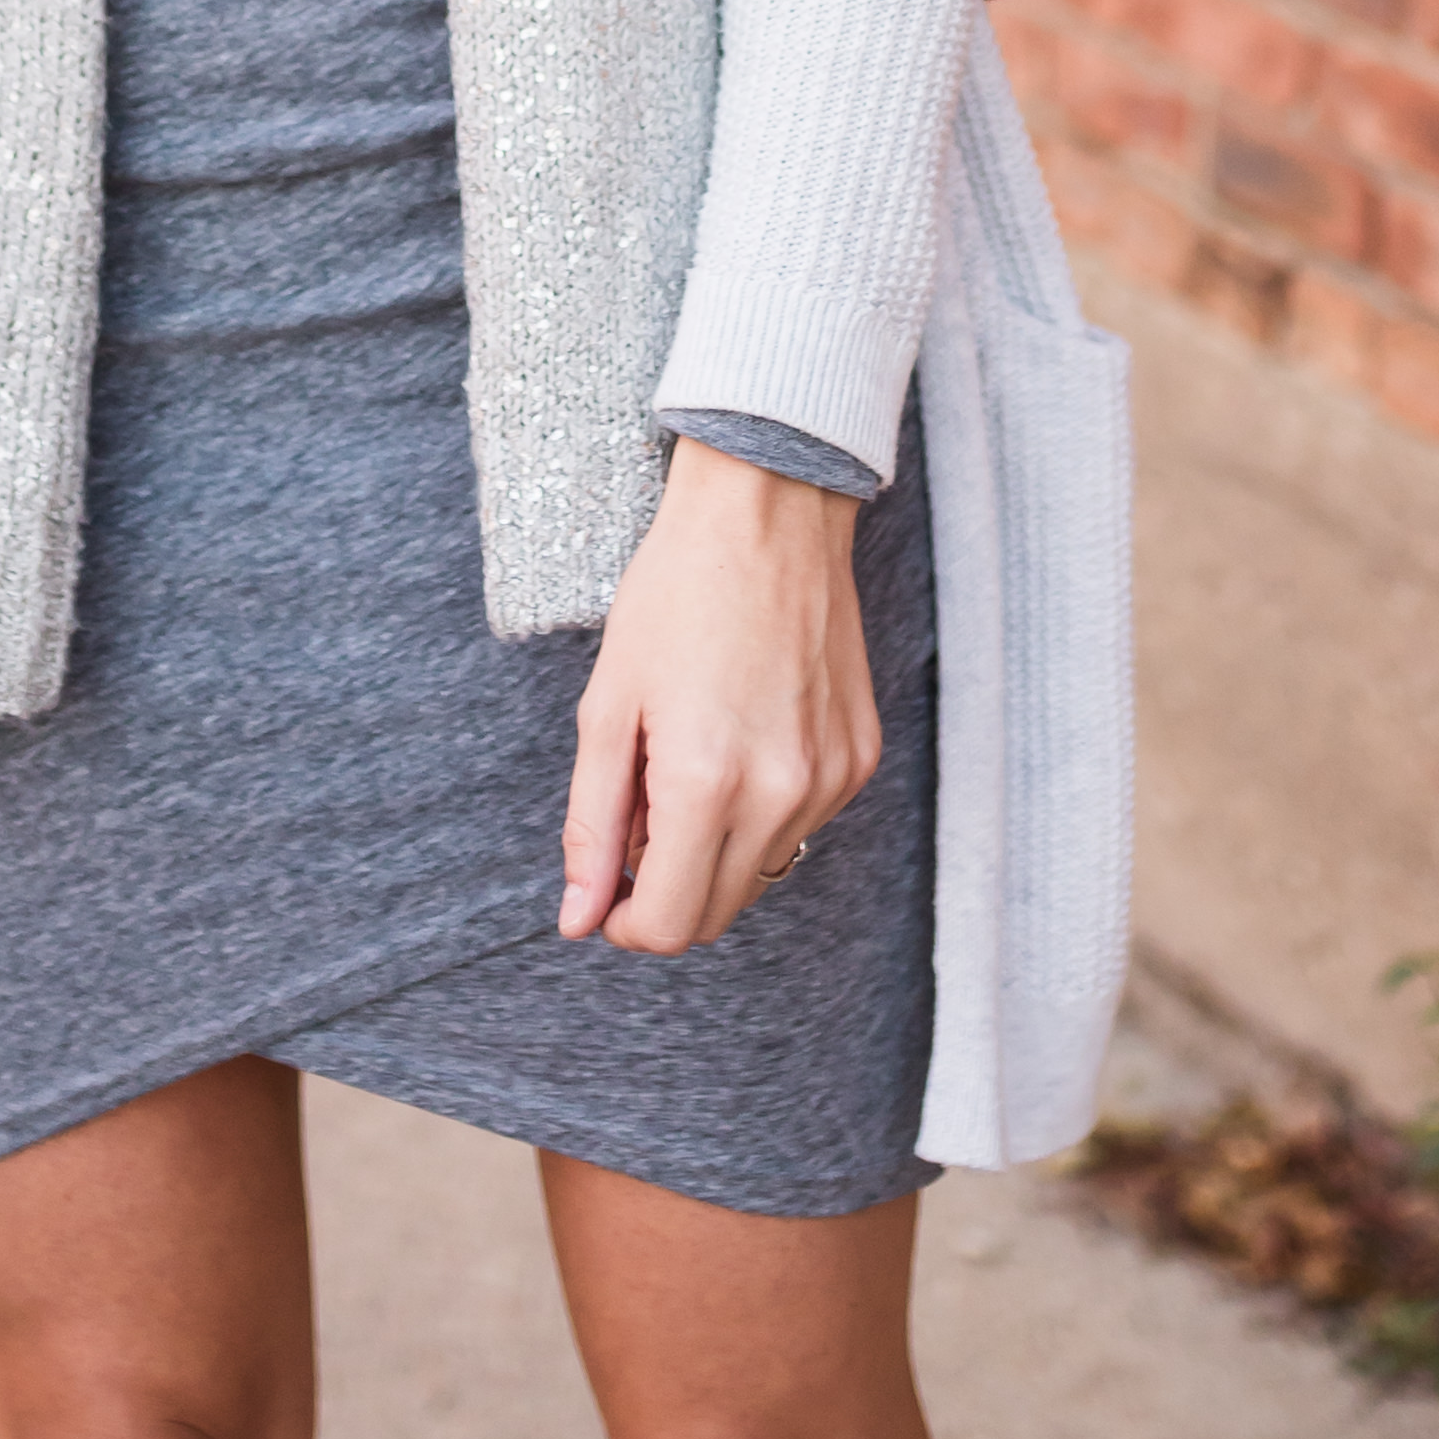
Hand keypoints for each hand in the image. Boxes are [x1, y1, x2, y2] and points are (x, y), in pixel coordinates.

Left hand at [559, 441, 881, 957]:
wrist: (767, 513)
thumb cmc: (673, 595)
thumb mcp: (608, 706)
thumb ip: (593, 823)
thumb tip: (579, 918)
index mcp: (707, 783)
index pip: (668, 925)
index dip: (623, 922)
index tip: (606, 889)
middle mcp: (782, 794)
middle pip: (716, 914)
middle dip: (666, 888)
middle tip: (640, 810)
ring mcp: (831, 779)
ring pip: (763, 873)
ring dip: (715, 850)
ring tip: (689, 760)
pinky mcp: (860, 757)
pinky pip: (802, 824)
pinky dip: (762, 810)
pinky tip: (741, 737)